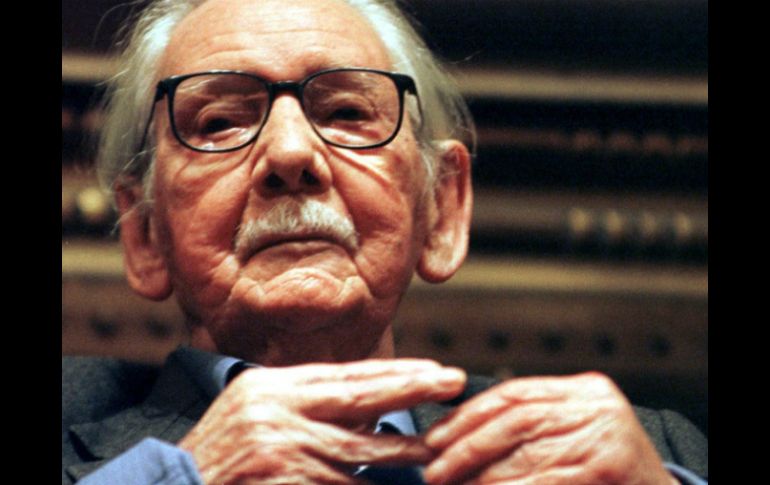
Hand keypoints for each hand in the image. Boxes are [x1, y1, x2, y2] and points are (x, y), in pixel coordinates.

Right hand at [178, 359, 465, 483]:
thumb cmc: (219, 453)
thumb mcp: (254, 411)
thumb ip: (303, 402)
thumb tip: (367, 402)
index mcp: (270, 387)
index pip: (345, 375)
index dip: (393, 371)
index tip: (432, 367)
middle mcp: (275, 412)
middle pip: (359, 398)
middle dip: (412, 388)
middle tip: (454, 380)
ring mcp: (279, 451)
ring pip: (356, 452)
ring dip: (398, 452)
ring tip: (432, 450)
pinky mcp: (283, 484)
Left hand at [423, 372, 676, 484]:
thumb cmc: (605, 471)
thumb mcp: (573, 433)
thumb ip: (532, 424)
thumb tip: (456, 431)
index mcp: (584, 390)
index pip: (513, 393)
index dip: (467, 415)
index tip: (433, 438)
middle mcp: (597, 406)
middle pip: (514, 421)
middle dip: (466, 446)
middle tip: (433, 470)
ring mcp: (606, 437)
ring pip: (524, 454)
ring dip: (480, 476)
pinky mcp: (607, 468)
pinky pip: (542, 481)